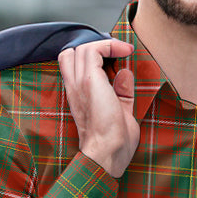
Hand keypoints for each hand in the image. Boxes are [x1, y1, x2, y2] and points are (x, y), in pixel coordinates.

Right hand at [58, 38, 136, 178]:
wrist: (107, 153)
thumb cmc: (114, 143)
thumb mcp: (121, 112)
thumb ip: (121, 93)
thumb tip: (125, 73)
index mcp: (78, 97)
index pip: (71, 65)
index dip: (91, 57)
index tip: (115, 59)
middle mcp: (74, 88)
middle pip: (71, 53)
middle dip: (94, 48)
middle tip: (116, 54)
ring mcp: (79, 83)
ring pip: (82, 48)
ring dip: (104, 45)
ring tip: (123, 51)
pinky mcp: (89, 81)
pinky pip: (93, 50)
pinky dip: (109, 45)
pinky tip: (124, 51)